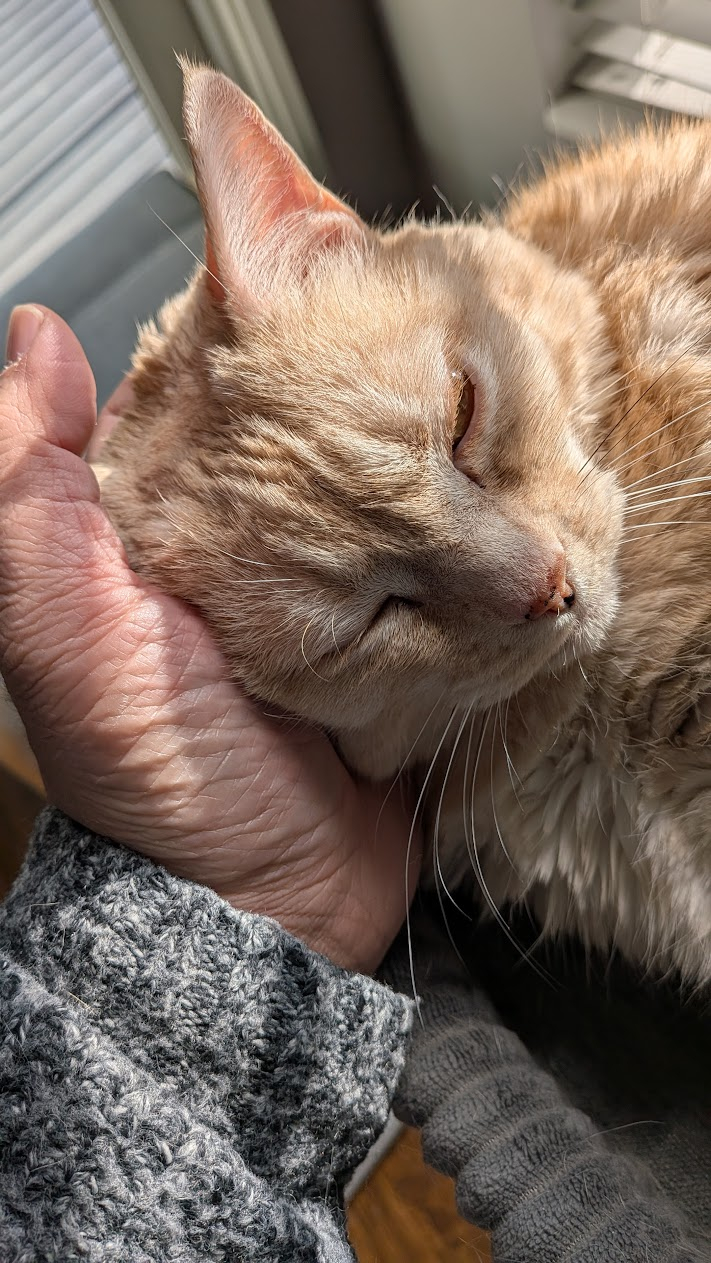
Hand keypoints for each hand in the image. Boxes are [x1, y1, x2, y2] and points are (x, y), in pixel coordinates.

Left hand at [0, 306, 420, 972]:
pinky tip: (492, 498)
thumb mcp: (62, 629)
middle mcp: (250, 552)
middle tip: (414, 337)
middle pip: (308, 441)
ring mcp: (334, 595)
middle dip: (355, 396)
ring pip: (382, 495)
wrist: (263, 913)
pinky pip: (437, 568)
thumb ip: (27, 499)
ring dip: (423, 462)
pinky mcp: (403, 639)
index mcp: (162, 531)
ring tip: (473, 404)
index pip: (205, 401)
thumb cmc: (156, 778)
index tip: (306, 279)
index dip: (247, 341)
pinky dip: (462, 537)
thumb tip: (36, 337)